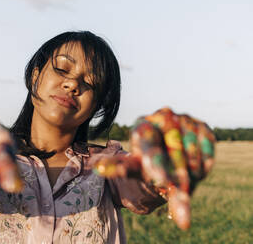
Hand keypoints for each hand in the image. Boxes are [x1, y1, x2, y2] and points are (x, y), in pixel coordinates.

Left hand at [94, 108, 215, 229]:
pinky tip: (196, 170)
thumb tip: (95, 166)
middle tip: (176, 186)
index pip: (146, 139)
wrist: (171, 162)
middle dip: (176, 168)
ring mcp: (183, 119)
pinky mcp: (202, 125)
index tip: (159, 179)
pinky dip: (204, 161)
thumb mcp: (133, 168)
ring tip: (185, 180)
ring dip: (190, 168)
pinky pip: (207, 145)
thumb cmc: (148, 165)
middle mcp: (162, 116)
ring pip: (190, 146)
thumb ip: (118, 167)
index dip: (154, 161)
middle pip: (171, 143)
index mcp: (141, 125)